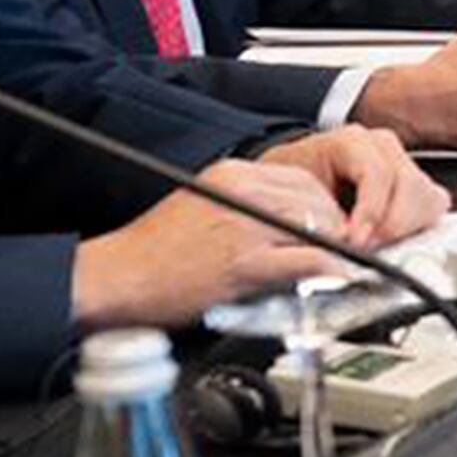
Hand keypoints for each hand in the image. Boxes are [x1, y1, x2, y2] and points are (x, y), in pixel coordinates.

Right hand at [71, 153, 353, 330]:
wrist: (116, 276)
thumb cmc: (153, 252)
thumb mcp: (203, 207)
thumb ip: (248, 209)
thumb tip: (293, 224)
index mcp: (233, 175)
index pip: (303, 179)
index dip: (324, 206)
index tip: (329, 227)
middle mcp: (243, 191)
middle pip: (319, 200)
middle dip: (337, 229)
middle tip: (340, 253)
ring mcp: (246, 225)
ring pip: (320, 226)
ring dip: (336, 250)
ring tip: (335, 270)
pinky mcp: (245, 261)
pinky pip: (307, 260)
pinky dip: (330, 271)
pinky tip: (335, 281)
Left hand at [256, 123, 447, 246]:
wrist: (295, 180)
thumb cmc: (294, 184)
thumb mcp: (292, 192)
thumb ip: (314, 212)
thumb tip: (336, 239)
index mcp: (351, 140)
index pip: (377, 173)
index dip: (371, 212)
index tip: (356, 241)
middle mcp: (383, 147)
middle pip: (411, 186)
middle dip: (392, 225)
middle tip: (368, 249)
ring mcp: (404, 163)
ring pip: (429, 198)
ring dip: (407, 229)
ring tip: (377, 246)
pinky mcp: (416, 185)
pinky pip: (433, 207)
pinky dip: (417, 228)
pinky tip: (392, 239)